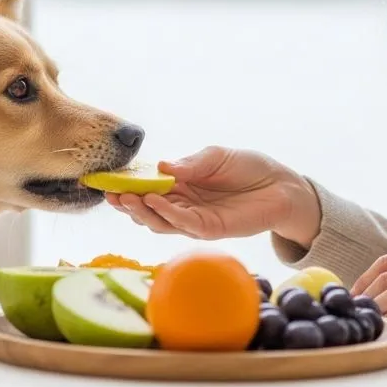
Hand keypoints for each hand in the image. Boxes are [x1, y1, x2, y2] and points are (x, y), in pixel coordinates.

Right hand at [106, 146, 320, 244]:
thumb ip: (190, 164)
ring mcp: (194, 220)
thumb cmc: (248, 168)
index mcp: (179, 186)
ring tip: (127, 199)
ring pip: (160, 222)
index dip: (126, 185)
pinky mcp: (210, 230)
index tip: (105, 180)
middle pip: (147, 209)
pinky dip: (167, 214)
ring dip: (142, 212)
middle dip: (127, 203)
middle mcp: (182, 205)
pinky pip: (183, 224)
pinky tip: (155, 202)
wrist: (281, 185)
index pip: (146, 188)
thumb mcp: (216, 156)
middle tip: (110, 195)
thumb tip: (162, 167)